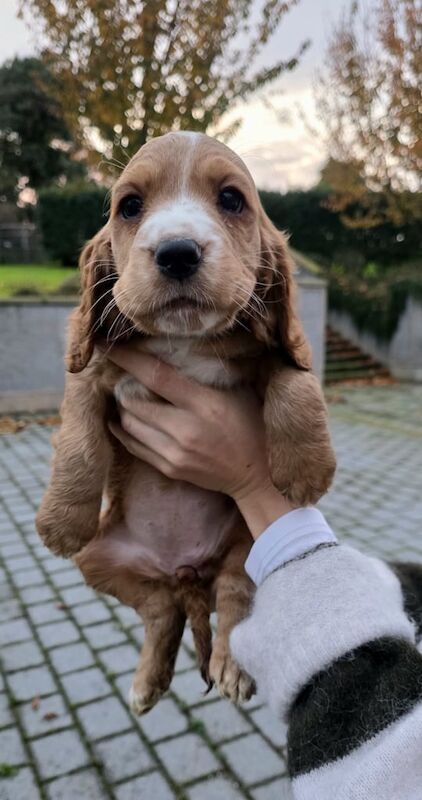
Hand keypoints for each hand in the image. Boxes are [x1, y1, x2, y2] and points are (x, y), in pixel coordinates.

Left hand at [106, 345, 292, 537]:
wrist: (255, 475)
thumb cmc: (250, 426)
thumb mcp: (236, 393)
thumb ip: (204, 376)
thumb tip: (172, 351)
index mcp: (203, 404)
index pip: (156, 376)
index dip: (128, 359)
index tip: (109, 346)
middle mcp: (184, 430)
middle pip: (134, 402)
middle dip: (123, 385)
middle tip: (123, 374)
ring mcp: (174, 453)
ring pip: (129, 424)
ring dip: (124, 408)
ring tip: (128, 396)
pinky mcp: (169, 469)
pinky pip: (133, 446)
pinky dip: (123, 430)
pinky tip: (121, 419)